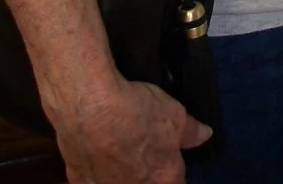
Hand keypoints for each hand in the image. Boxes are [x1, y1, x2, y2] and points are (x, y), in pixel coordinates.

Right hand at [51, 74, 210, 183]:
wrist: (88, 106)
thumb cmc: (136, 111)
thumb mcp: (174, 114)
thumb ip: (191, 131)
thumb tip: (205, 135)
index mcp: (163, 178)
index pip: (178, 182)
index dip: (176, 170)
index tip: (171, 160)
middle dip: (149, 174)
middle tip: (144, 151)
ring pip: (118, 183)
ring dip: (121, 174)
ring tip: (120, 150)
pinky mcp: (77, 180)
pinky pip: (90, 180)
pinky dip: (94, 170)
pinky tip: (94, 152)